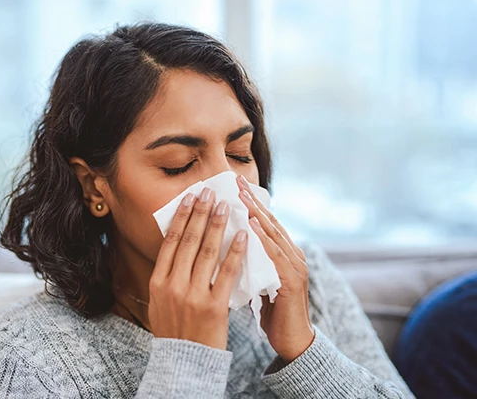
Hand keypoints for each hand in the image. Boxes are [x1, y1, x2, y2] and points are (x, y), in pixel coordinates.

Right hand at [148, 187, 247, 349]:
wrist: (185, 362)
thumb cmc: (175, 328)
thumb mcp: (161, 301)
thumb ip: (168, 274)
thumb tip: (178, 242)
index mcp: (158, 282)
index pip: (171, 241)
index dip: (182, 216)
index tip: (190, 197)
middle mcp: (173, 285)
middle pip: (189, 240)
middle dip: (200, 212)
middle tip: (210, 192)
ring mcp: (193, 295)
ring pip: (207, 251)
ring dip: (218, 225)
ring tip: (226, 206)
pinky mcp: (214, 306)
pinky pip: (227, 273)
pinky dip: (236, 252)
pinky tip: (243, 236)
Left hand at [236, 175, 314, 362]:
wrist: (292, 341)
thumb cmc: (272, 311)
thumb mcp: (259, 281)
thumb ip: (251, 262)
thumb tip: (227, 248)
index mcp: (282, 254)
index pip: (264, 223)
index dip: (249, 204)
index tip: (233, 186)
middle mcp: (291, 254)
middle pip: (269, 221)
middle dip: (252, 200)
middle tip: (236, 180)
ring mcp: (295, 265)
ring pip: (273, 232)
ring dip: (257, 212)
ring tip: (241, 194)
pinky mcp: (293, 280)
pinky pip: (276, 254)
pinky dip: (264, 237)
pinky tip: (253, 224)